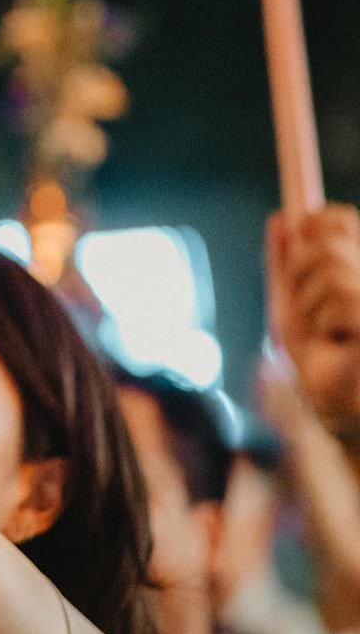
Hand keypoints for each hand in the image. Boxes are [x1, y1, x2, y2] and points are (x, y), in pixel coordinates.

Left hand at [268, 204, 359, 426]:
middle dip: (302, 274)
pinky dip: (330, 324)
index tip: (299, 237)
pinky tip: (338, 343)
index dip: (317, 222)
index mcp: (356, 269)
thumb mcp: (295, 307)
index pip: (340, 221)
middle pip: (329, 245)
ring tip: (326, 333)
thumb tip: (281, 221)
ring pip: (335, 276)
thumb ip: (286, 264)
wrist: (344, 413)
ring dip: (315, 308)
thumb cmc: (322, 362)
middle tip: (306, 306)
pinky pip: (350, 305)